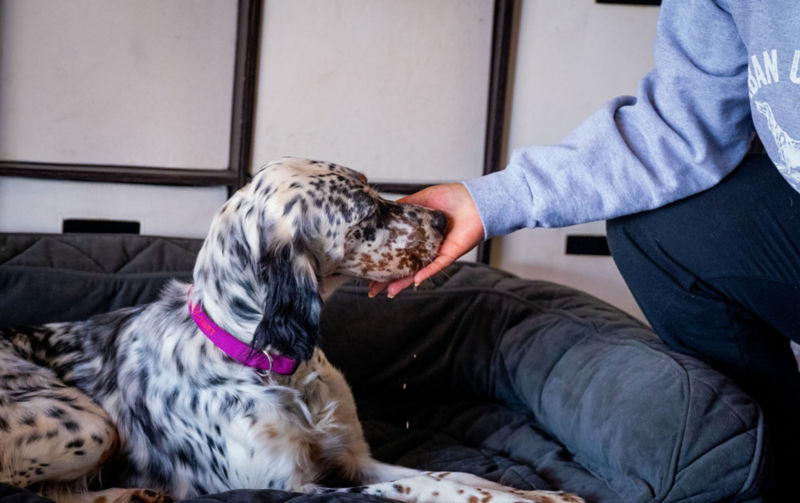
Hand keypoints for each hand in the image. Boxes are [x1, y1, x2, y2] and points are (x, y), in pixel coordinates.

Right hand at [368, 183, 484, 297]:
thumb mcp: (422, 199)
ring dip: (403, 283)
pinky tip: (415, 280)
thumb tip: (385, 211)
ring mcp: (437, 252)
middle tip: (372, 290)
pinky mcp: (450, 253)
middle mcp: (426, 248)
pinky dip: (426, 272)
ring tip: (388, 292)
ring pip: (417, 272)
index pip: (397, 252)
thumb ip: (404, 207)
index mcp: (419, 237)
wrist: (476, 200)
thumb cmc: (454, 197)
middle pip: (403, 268)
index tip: (368, 270)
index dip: (383, 261)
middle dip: (387, 280)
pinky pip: (436, 265)